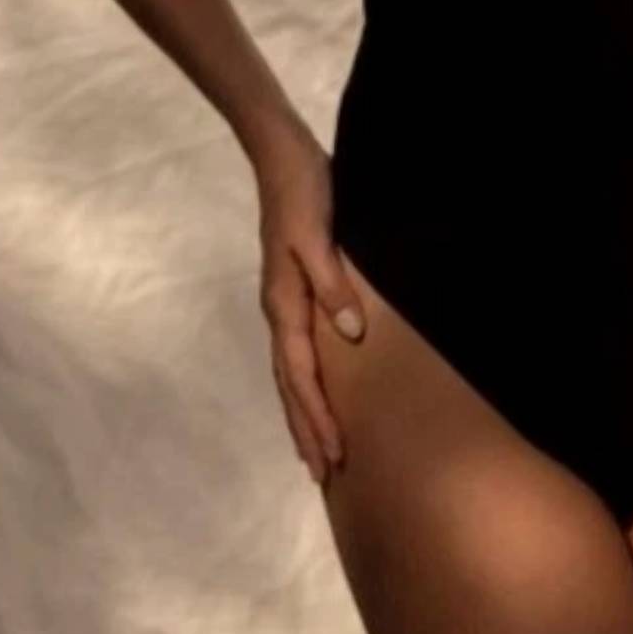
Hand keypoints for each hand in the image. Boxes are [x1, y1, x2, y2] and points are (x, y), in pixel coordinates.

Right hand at [250, 128, 365, 484]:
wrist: (284, 159)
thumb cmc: (307, 194)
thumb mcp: (320, 236)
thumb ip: (334, 285)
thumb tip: (351, 336)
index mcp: (286, 304)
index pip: (302, 376)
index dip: (318, 417)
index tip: (333, 455)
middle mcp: (280, 310)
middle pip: (291, 384)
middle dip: (306, 429)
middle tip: (323, 474)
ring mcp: (284, 301)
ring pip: (291, 371)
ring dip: (303, 412)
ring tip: (315, 450)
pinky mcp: (294, 289)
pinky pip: (298, 350)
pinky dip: (304, 380)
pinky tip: (317, 389)